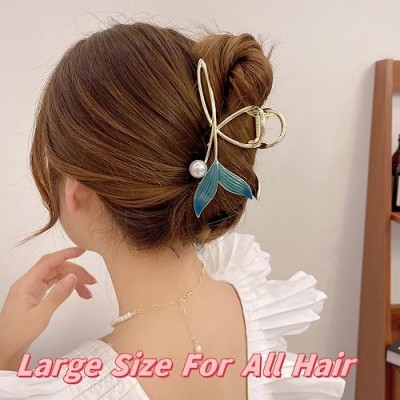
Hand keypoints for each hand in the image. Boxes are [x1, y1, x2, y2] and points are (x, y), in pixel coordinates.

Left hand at [0, 247, 95, 370]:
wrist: (4, 351)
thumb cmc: (17, 335)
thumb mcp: (41, 315)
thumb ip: (57, 295)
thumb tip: (72, 277)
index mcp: (26, 284)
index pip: (48, 261)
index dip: (66, 254)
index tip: (81, 251)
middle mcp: (28, 283)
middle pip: (56, 269)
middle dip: (75, 272)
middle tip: (91, 281)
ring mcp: (31, 290)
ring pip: (56, 276)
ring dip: (73, 281)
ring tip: (87, 292)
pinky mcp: (35, 296)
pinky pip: (54, 285)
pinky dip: (66, 287)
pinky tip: (75, 292)